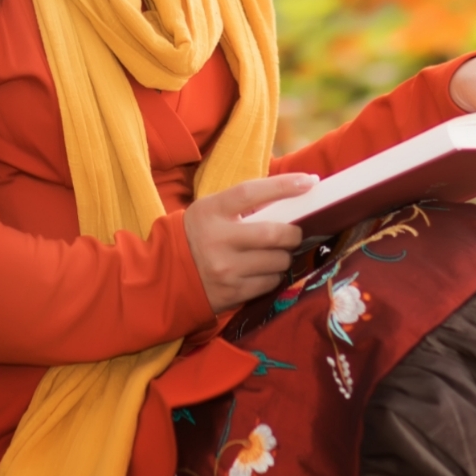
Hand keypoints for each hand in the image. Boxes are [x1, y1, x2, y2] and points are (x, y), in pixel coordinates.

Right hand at [183, 175, 316, 309]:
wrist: (167, 274)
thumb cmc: (197, 235)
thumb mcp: (211, 211)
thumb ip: (243, 204)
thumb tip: (291, 195)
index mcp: (211, 211)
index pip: (251, 193)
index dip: (283, 186)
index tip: (308, 182)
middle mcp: (218, 240)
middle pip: (274, 233)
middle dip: (293, 234)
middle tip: (294, 233)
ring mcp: (225, 269)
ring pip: (277, 261)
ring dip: (284, 257)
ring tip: (274, 254)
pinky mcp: (232, 293)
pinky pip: (270, 282)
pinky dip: (273, 275)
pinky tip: (263, 271)